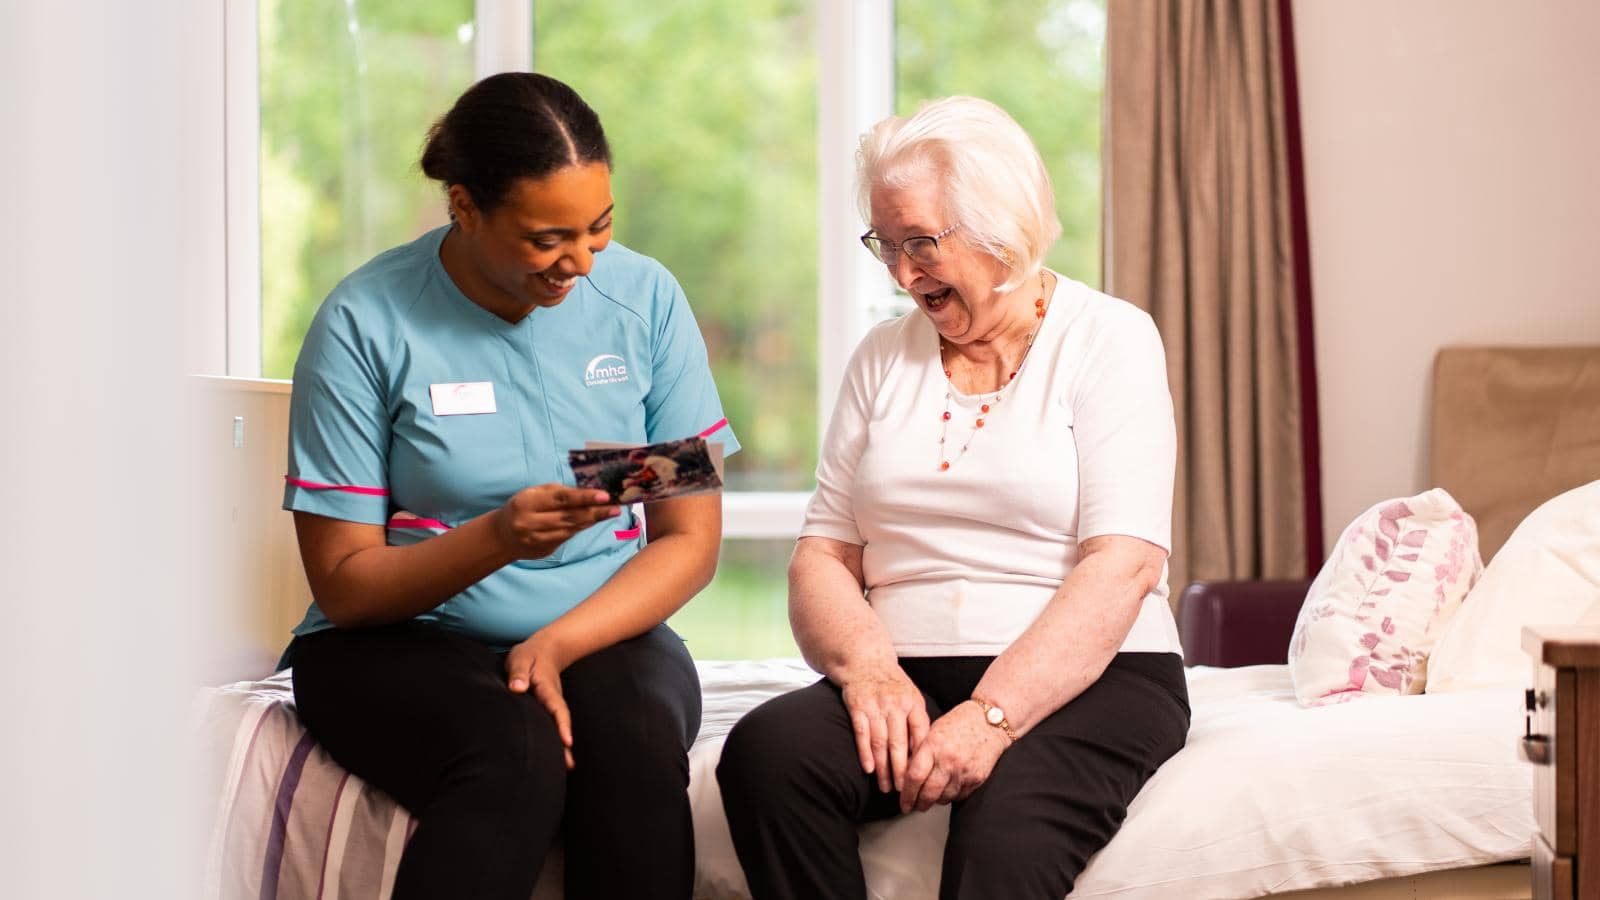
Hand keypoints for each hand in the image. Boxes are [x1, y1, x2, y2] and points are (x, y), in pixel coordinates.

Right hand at [495, 485, 619, 559]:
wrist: (502, 535)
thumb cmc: (524, 507)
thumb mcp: (535, 493)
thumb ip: (559, 492)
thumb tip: (590, 492)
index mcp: (527, 502)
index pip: (561, 498)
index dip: (585, 497)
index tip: (605, 495)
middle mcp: (529, 522)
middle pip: (569, 516)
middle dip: (595, 511)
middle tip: (615, 507)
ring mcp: (535, 539)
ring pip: (570, 529)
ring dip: (592, 520)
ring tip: (609, 513)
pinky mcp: (543, 550)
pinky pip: (567, 537)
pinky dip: (581, 528)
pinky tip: (592, 521)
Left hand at [506, 629, 575, 769]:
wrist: (546, 650)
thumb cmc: (529, 655)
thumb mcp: (520, 658)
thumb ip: (518, 672)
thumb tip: (516, 688)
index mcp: (547, 688)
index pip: (556, 708)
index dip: (562, 725)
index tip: (567, 741)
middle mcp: (553, 699)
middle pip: (561, 724)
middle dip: (565, 744)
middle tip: (568, 765)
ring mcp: (552, 704)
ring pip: (558, 726)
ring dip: (562, 746)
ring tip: (566, 768)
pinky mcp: (548, 708)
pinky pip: (553, 725)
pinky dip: (556, 740)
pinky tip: (555, 756)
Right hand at [839, 667, 930, 793]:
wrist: (865, 661)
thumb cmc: (892, 684)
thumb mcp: (912, 697)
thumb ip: (918, 721)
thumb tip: (926, 752)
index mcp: (913, 703)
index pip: (920, 735)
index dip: (920, 759)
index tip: (922, 779)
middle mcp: (895, 705)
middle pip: (899, 744)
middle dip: (902, 771)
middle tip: (904, 791)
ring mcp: (875, 706)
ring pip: (881, 742)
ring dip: (883, 768)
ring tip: (885, 787)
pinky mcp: (857, 707)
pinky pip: (862, 733)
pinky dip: (865, 753)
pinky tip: (868, 769)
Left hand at [900, 700, 1009, 812]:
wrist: (990, 722)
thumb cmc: (960, 722)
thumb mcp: (934, 730)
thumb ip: (920, 751)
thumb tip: (906, 774)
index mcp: (934, 745)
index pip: (914, 777)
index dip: (906, 794)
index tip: (903, 802)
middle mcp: (948, 760)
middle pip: (928, 793)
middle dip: (918, 804)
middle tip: (913, 807)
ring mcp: (964, 771)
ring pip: (943, 798)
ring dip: (934, 801)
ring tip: (929, 797)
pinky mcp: (977, 779)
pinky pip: (959, 796)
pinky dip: (950, 796)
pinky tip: (947, 790)